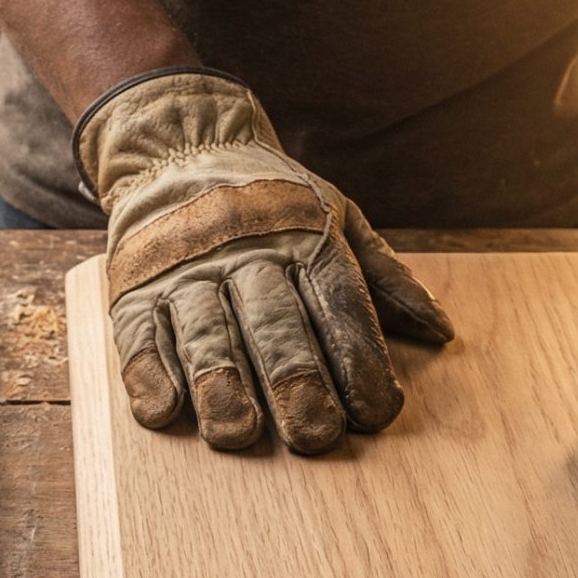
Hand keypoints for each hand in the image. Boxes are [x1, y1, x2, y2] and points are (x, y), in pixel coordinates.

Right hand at [77, 69, 454, 453]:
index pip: (338, 302)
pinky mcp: (135, 287)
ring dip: (222, 384)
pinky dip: (148, 372)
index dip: (360, 357)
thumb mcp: (337, 215)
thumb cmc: (271, 198)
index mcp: (305, 237)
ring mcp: (186, 271)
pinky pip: (140, 334)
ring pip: (206, 332)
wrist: (178, 143)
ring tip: (237, 433)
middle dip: (296, 380)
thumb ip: (384, 277)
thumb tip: (442, 332)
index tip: (377, 411)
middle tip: (314, 433)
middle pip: (275, 322)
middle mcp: (247, 253)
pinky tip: (164, 410)